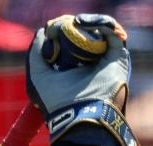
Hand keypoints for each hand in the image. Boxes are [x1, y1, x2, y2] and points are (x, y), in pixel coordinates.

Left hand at [26, 14, 140, 145]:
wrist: (82, 115)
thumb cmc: (57, 101)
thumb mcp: (38, 77)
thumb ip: (35, 54)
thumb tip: (42, 31)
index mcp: (72, 68)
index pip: (69, 41)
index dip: (62, 31)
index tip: (53, 28)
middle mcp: (90, 64)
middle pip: (85, 33)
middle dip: (75, 25)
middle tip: (66, 24)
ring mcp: (105, 60)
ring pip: (99, 30)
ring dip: (87, 23)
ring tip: (75, 23)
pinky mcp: (118, 57)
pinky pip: (111, 32)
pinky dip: (100, 23)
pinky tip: (83, 25)